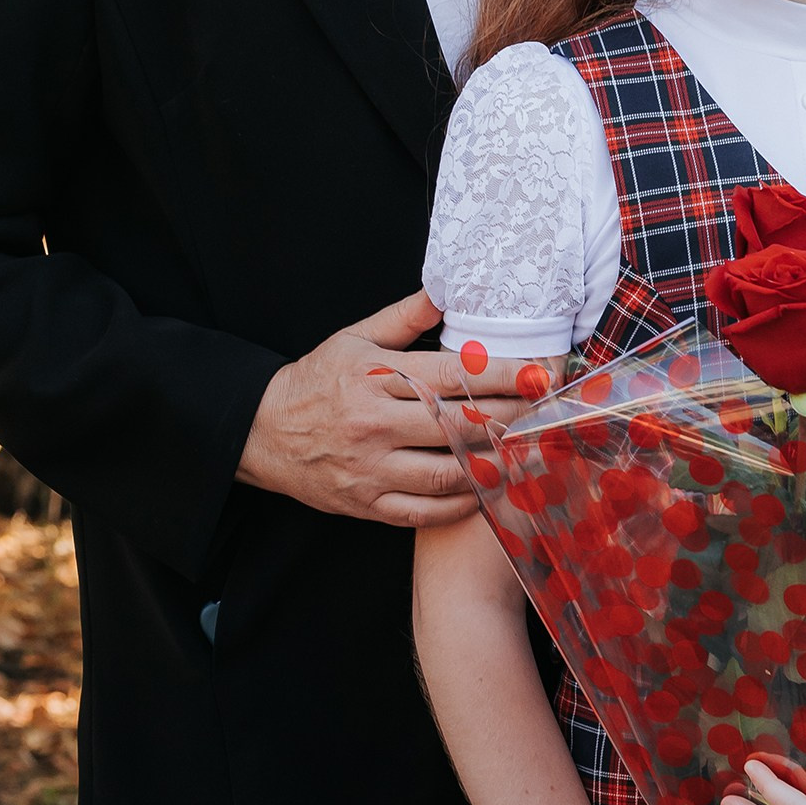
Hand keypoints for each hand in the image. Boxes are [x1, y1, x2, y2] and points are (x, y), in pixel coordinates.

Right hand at [236, 289, 534, 527]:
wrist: (262, 432)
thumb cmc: (316, 381)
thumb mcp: (353, 338)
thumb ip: (404, 319)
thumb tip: (444, 293)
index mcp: (375, 377)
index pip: (452, 376)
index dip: (502, 375)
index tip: (538, 375)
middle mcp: (375, 424)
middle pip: (459, 424)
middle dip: (509, 419)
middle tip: (543, 415)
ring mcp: (371, 468)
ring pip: (448, 473)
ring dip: (493, 465)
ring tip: (523, 453)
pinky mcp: (368, 503)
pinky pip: (425, 511)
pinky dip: (461, 505)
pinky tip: (486, 490)